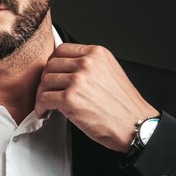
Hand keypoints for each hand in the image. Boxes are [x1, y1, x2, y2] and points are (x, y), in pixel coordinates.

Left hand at [35, 43, 159, 151]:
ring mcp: (77, 80)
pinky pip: (44, 99)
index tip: (53, 74)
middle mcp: (86, 63)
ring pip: (45, 81)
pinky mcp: (70, 99)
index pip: (62, 50)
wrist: (135, 125)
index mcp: (96, 53)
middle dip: (46, 80)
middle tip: (48, 91)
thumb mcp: (110, 72)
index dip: (53, 63)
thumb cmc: (123, 104)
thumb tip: (66, 67)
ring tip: (46, 104)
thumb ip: (89, 65)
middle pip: (51, 65)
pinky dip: (40, 107)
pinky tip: (45, 113)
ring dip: (42, 94)